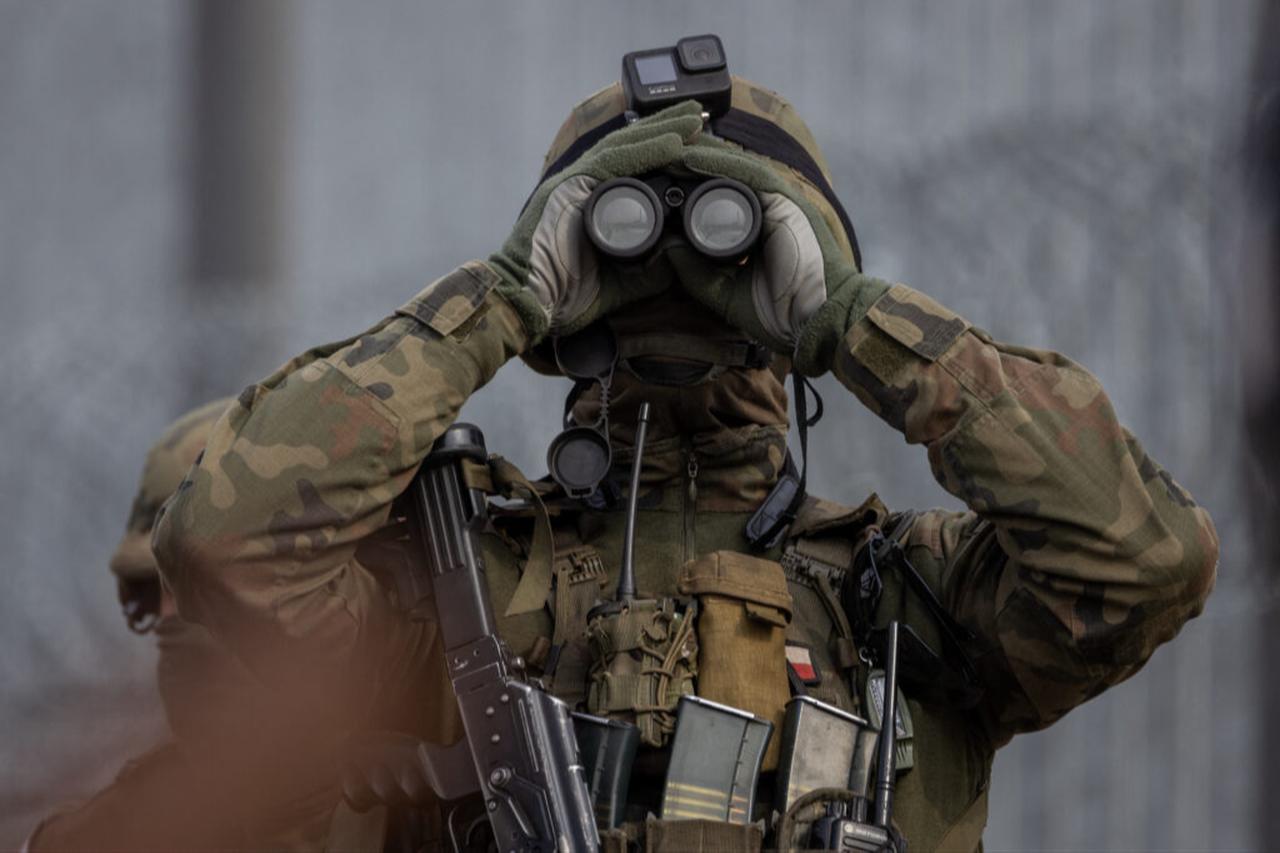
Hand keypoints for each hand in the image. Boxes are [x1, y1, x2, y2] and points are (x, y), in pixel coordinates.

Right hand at [489, 101, 704, 340]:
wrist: (525, 303)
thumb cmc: (561, 295)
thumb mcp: (618, 284)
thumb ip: (646, 273)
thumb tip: (677, 261)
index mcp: (593, 201)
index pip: (633, 165)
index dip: (663, 148)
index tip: (695, 140)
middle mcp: (584, 185)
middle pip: (631, 146)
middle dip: (667, 127)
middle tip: (700, 113)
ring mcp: (575, 183)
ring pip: (625, 145)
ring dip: (663, 130)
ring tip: (696, 119)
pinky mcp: (569, 187)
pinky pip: (613, 162)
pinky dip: (645, 150)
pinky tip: (674, 142)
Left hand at [667, 136, 888, 374]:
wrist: (821, 321)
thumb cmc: (784, 312)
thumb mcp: (727, 293)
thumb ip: (698, 275)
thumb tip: (666, 251)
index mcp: (754, 226)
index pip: (712, 196)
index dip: (682, 186)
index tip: (648, 182)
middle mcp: (765, 207)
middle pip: (718, 175)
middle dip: (683, 164)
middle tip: (647, 157)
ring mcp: (778, 200)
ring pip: (730, 168)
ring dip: (695, 157)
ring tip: (661, 149)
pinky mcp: (786, 200)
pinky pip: (748, 175)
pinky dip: (719, 165)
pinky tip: (691, 157)